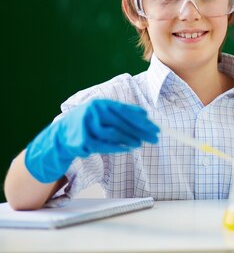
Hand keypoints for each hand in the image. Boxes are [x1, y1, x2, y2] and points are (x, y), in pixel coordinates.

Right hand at [25, 99, 159, 182]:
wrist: (61, 135)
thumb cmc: (88, 124)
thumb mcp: (103, 114)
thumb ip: (121, 114)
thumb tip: (145, 116)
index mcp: (101, 104)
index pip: (125, 110)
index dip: (140, 119)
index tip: (154, 126)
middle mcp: (93, 112)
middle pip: (122, 122)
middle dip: (140, 130)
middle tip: (154, 136)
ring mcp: (87, 125)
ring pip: (113, 133)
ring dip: (130, 138)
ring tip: (141, 143)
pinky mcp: (83, 140)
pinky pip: (103, 145)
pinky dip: (117, 147)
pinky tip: (127, 148)